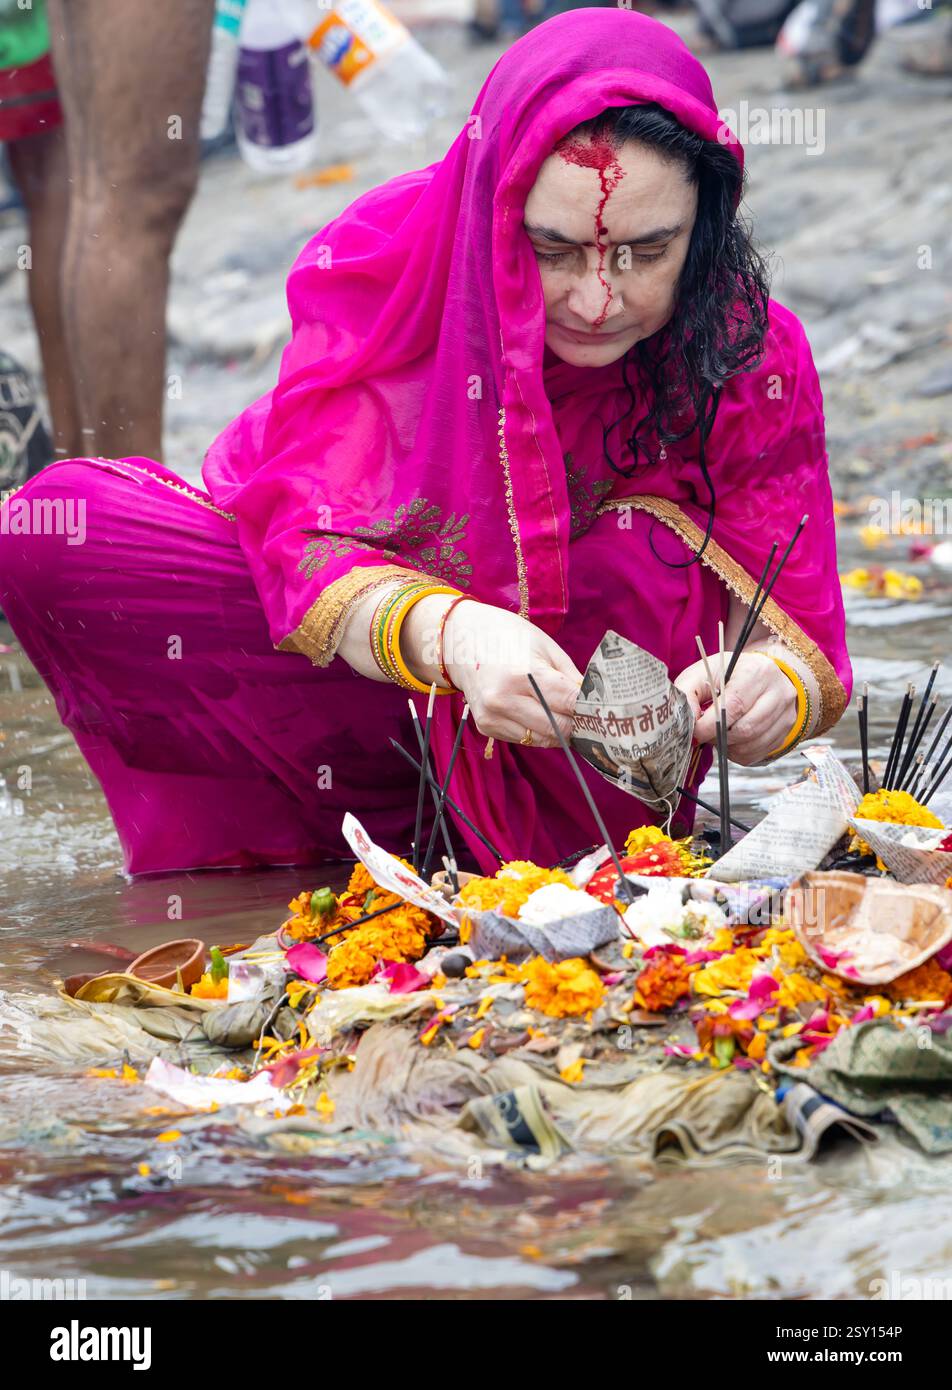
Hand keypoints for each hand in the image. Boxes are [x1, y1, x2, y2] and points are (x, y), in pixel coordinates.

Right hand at [439, 601, 583, 746]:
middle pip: (559, 728)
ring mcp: (492, 716)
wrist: (461, 640)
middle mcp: (504, 700)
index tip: (606, 710)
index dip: (591, 709)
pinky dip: (539, 731)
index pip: (569, 703)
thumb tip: (596, 704)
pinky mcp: (486, 726)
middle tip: (592, 718)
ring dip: (560, 732)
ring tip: (569, 717)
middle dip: (579, 725)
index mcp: (522, 674)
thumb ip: (571, 678)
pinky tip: (541, 714)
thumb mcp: (546, 648)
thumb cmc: (508, 637)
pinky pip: (525, 738)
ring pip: (543, 739)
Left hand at [674, 650, 796, 765]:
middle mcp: (779, 691)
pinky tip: (732, 739)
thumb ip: (688, 693)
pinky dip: (739, 752)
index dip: (711, 725)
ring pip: (752, 744)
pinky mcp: (786, 730)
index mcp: (757, 671)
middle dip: (719, 737)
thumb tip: (688, 721)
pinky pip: (758, 753)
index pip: (734, 705)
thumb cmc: (725, 675)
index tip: (696, 732)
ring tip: (717, 734)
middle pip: (746, 729)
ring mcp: (787, 712)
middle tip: (706, 733)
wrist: (756, 674)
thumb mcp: (702, 673)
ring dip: (728, 746)